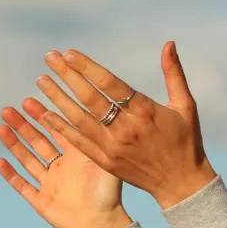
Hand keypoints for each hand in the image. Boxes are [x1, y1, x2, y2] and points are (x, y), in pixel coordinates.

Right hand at [0, 98, 133, 227]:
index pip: (55, 130)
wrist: (104, 225)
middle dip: (22, 125)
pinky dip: (11, 174)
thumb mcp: (103, 159)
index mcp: (75, 156)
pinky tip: (0, 161)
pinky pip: (22, 185)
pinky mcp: (41, 201)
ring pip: (26, 159)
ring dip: (13, 144)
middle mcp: (60, 167)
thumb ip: (94, 137)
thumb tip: (91, 108)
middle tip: (8, 110)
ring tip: (1, 127)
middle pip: (37, 141)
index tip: (28, 100)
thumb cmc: (109, 193)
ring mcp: (49, 184)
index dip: (41, 115)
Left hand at [32, 41, 217, 210]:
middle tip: (49, 58)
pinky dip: (61, 128)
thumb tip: (168, 43)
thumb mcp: (185, 106)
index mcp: (145, 112)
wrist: (181, 184)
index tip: (68, 54)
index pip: (110, 84)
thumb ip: (173, 74)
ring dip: (58, 99)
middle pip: (90, 98)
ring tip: (41, 81)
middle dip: (68, 76)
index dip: (87, 67)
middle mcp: (126, 129)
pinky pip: (78, 142)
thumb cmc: (186, 141)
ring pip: (79, 119)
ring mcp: (113, 147)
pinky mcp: (105, 162)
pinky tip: (46, 114)